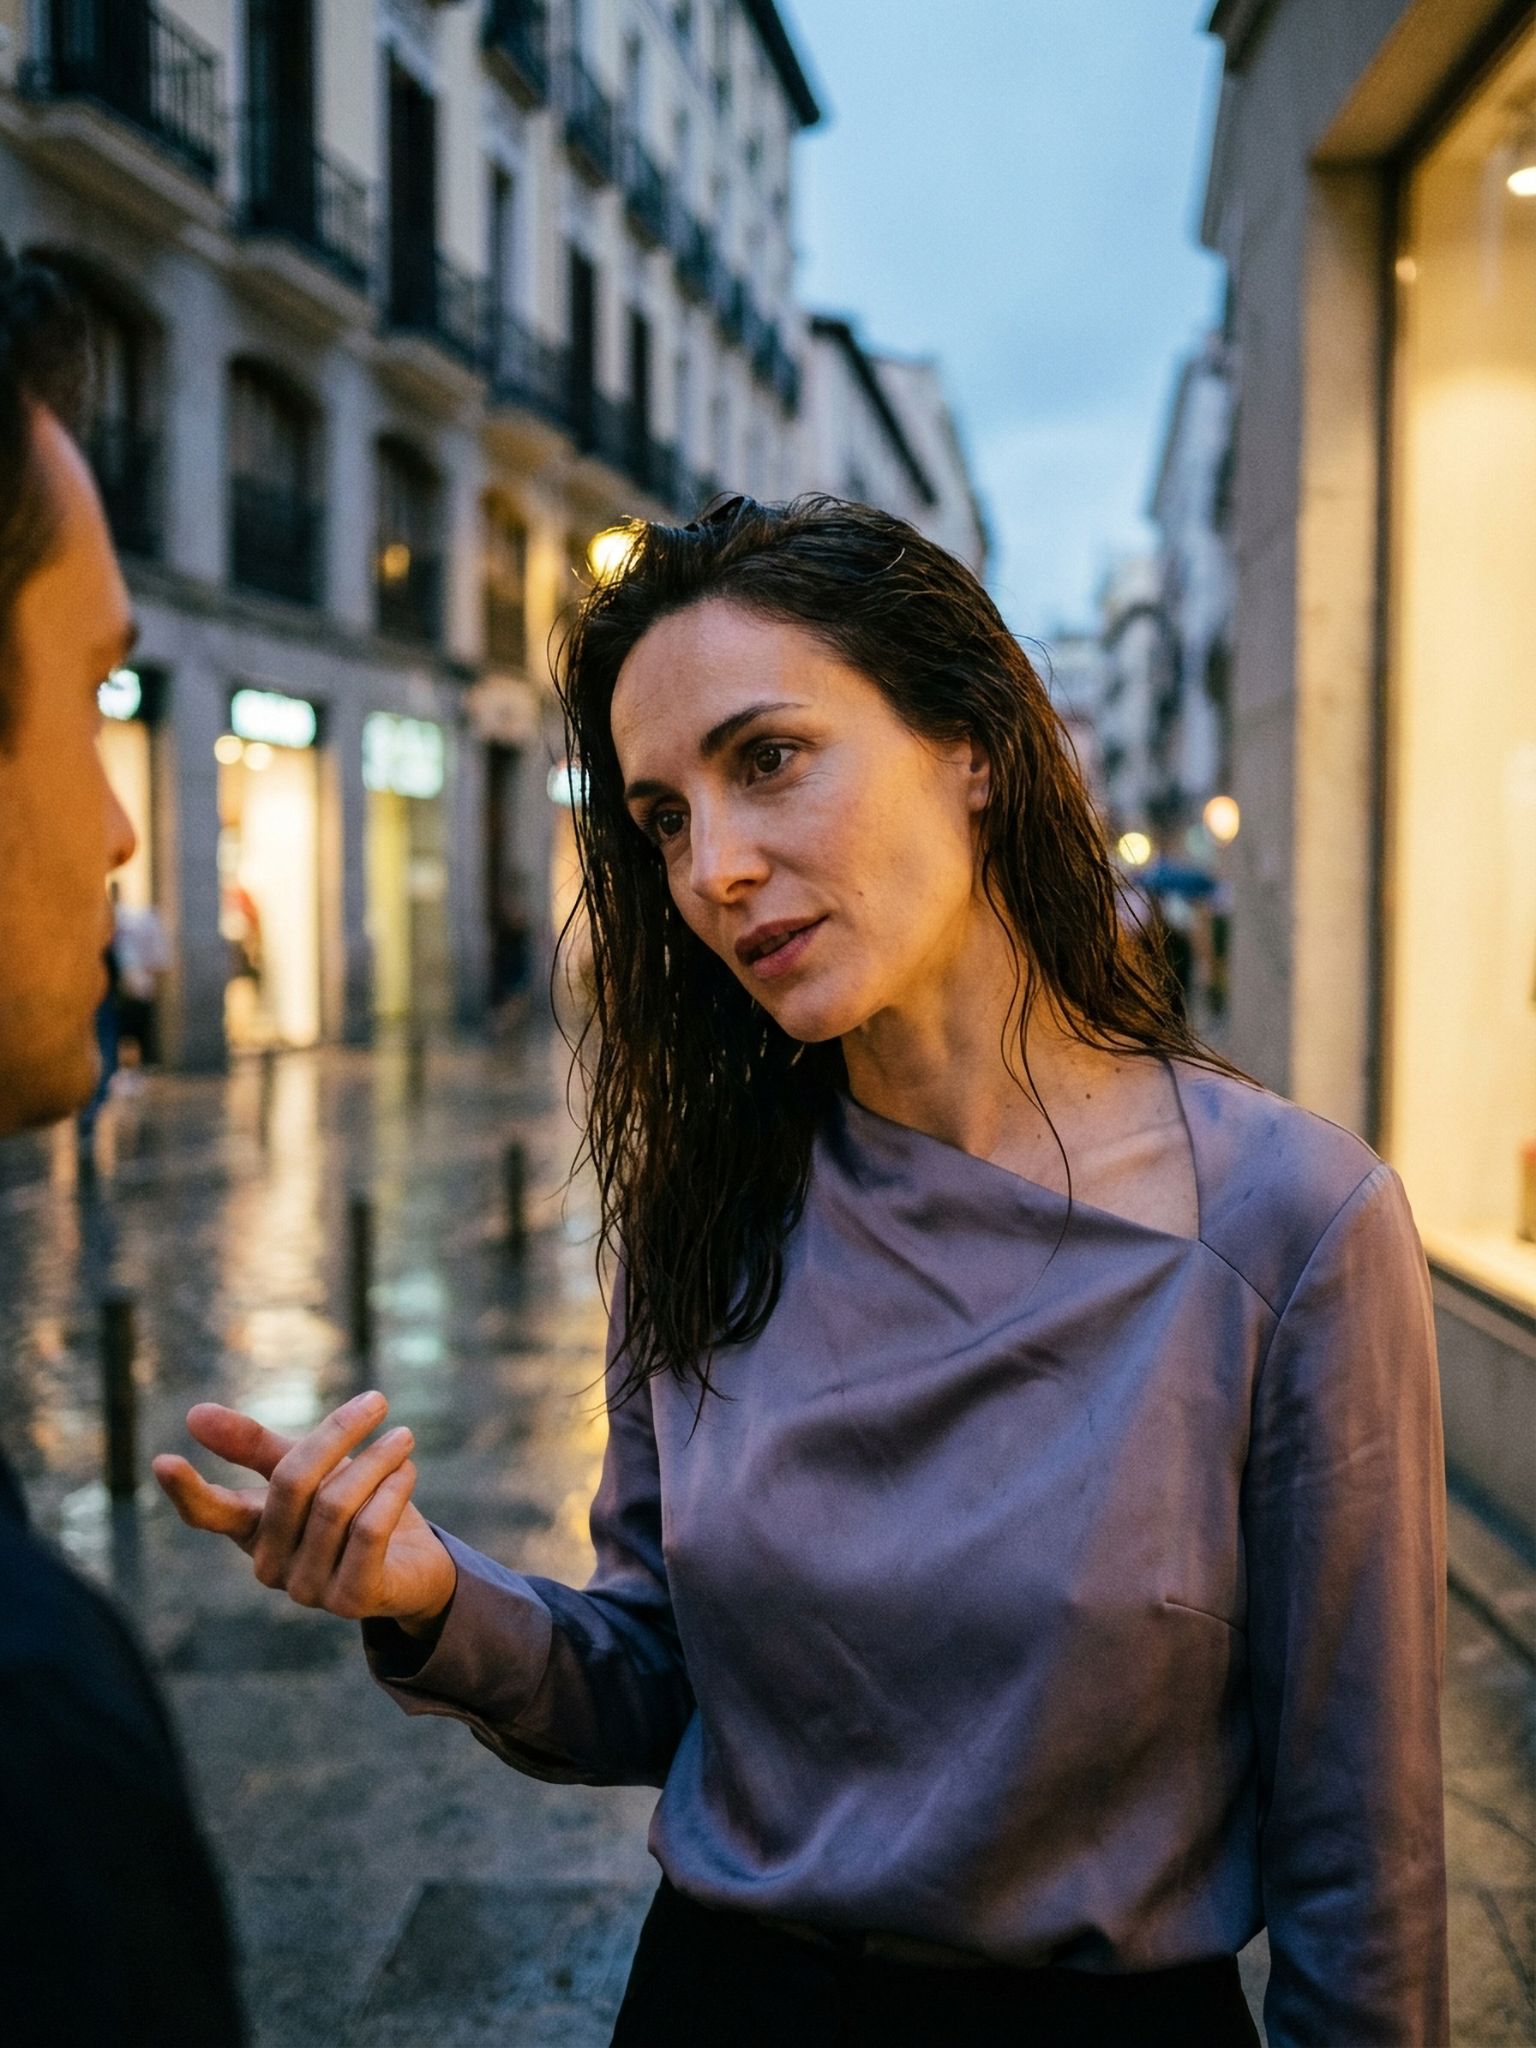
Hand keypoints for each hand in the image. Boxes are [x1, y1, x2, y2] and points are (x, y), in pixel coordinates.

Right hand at [152, 1390, 456, 1635]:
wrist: (414, 1564)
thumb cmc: (354, 1508)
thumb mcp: (308, 1469)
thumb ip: (255, 1446)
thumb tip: (194, 1414)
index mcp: (252, 1530)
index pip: (210, 1514)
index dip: (187, 1491)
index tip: (163, 1461)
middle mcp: (269, 1566)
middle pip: (292, 1484)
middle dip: (338, 1435)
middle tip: (378, 1400)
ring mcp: (307, 1590)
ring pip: (336, 1504)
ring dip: (377, 1461)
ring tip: (403, 1437)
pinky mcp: (350, 1601)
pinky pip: (368, 1533)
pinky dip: (390, 1492)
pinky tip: (407, 1471)